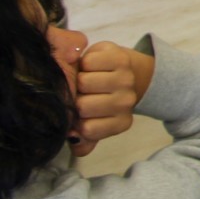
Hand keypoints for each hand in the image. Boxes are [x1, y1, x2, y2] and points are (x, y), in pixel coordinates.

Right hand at [69, 42, 154, 156]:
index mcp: (121, 122)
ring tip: (85, 80)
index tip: (77, 114)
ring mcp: (126, 79)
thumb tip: (72, 138)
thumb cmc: (99, 98)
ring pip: (83, 82)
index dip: (75, 121)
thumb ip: (82, 139)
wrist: (125, 70)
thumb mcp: (90, 123)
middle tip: (80, 94)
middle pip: (82, 106)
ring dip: (78, 79)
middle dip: (74, 99)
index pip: (87, 130)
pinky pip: (88, 62)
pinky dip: (84, 63)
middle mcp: (127, 102)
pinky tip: (91, 66)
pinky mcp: (120, 58)